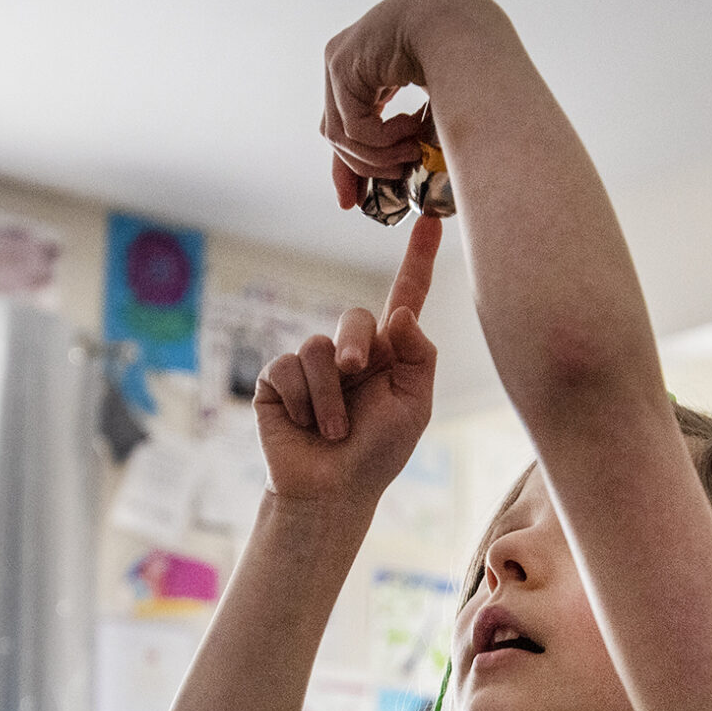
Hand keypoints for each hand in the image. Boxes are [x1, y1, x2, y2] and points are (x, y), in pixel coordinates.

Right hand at [254, 213, 443, 508]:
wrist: (330, 491)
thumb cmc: (378, 454)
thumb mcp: (414, 406)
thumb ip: (418, 356)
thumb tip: (399, 313)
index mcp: (391, 354)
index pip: (406, 297)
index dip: (418, 259)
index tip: (432, 219)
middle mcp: (352, 351)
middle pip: (356, 317)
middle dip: (356, 346)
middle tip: (355, 373)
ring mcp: (313, 364)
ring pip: (318, 348)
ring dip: (330, 397)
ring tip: (334, 431)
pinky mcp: (278, 379)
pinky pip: (288, 367)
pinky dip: (302, 401)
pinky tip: (303, 425)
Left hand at [322, 0, 503, 210]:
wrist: (460, 20)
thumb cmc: (461, 57)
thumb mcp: (430, 105)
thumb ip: (407, 135)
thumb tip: (403, 175)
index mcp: (366, 66)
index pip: (345, 125)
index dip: (350, 167)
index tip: (352, 201)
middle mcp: (345, 62)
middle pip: (337, 133)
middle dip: (359, 169)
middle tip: (396, 182)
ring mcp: (338, 61)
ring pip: (342, 137)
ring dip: (382, 156)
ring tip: (414, 153)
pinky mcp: (340, 65)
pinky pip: (353, 128)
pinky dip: (383, 141)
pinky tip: (412, 129)